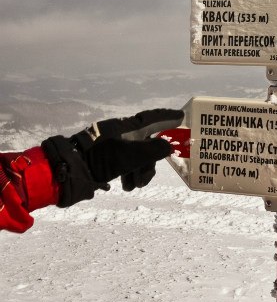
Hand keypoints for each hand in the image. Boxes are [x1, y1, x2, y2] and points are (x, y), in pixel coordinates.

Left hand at [42, 108, 183, 205]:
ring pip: (137, 157)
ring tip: (131, 186)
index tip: (181, 116)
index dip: (167, 117)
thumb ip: (153, 150)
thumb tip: (169, 145)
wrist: (70, 171)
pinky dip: (129, 174)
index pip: (152, 118)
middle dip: (149, 163)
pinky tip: (124, 185)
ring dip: (139, 172)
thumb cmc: (101, 160)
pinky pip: (126, 163)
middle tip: (143, 180)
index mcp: (127, 127)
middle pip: (147, 144)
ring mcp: (114, 146)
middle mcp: (122, 133)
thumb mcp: (130, 155)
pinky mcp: (106, 158)